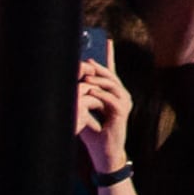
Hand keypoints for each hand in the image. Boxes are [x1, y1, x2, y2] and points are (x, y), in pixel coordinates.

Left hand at [74, 55, 134, 169]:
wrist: (104, 153)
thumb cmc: (94, 134)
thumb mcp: (84, 113)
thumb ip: (81, 99)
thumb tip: (69, 86)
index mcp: (114, 95)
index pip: (112, 72)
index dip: (110, 56)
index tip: (108, 41)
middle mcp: (122, 96)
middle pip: (111, 76)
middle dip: (99, 68)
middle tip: (86, 62)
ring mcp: (124, 104)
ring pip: (112, 85)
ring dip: (98, 81)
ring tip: (85, 77)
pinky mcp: (121, 113)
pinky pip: (110, 99)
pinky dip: (99, 95)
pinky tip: (89, 92)